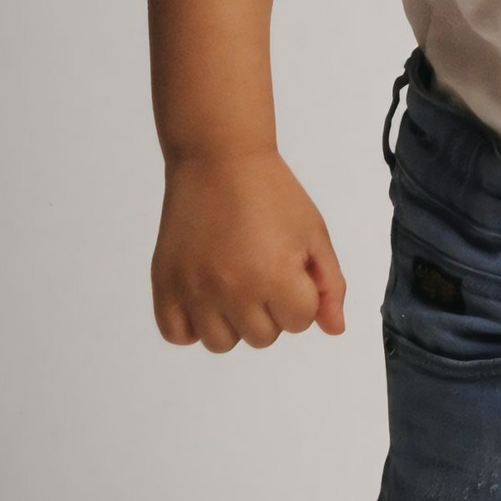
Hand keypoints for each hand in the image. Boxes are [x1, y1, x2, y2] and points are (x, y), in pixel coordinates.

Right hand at [151, 149, 346, 350]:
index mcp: (275, 276)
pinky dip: (192, 324)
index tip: (290, 264)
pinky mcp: (165, 283)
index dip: (301, 294)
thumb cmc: (272, 192)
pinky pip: (178, 334)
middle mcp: (233, 289)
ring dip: (233, 321)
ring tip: (233, 281)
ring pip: (221, 343)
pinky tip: (205, 294)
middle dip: (270, 309)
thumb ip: (329, 285)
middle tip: (260, 267)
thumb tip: (334, 330)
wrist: (219, 158)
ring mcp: (195, 289)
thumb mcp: (314, 232)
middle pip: (262, 338)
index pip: (299, 322)